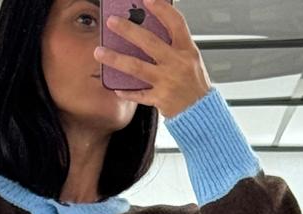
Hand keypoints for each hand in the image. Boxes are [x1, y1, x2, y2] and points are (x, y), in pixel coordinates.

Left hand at [94, 0, 210, 118]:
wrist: (202, 113)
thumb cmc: (195, 85)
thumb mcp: (191, 59)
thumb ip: (173, 46)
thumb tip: (147, 32)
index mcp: (187, 50)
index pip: (175, 22)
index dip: (161, 9)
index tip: (146, 0)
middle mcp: (177, 63)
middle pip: (149, 42)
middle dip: (128, 30)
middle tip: (111, 22)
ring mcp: (168, 82)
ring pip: (137, 67)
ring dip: (115, 59)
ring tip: (99, 52)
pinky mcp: (160, 99)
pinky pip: (139, 94)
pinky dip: (127, 91)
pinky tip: (116, 87)